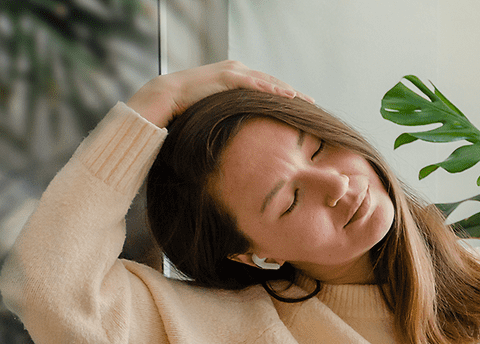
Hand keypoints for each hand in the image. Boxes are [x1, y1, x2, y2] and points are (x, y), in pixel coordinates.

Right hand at [126, 60, 312, 127]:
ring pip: (267, 81)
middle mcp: (237, 70)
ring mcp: (232, 71)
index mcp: (235, 77)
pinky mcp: (227, 76)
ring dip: (287, 91)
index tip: (301, 107)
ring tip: (306, 101)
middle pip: (271, 81)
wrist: (166, 97)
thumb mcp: (215, 112)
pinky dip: (272, 89)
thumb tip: (240, 137)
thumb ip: (229, 116)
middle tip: (312, 103)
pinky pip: (255, 83)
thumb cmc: (189, 109)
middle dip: (292, 92)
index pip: (265, 86)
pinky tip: (287, 96)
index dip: (283, 95)